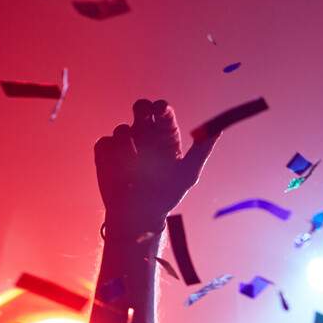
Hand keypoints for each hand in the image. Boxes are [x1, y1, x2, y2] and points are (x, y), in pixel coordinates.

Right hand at [94, 99, 213, 234]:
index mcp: (165, 137)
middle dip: (141, 108)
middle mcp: (144, 136)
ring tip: (136, 166)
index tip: (161, 110)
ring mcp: (124, 144)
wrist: (141, 215)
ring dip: (128, 144)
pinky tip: (120, 171)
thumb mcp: (188, 172)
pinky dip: (112, 154)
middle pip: (140, 109)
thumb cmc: (168, 194)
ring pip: (122, 129)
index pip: (162, 112)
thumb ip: (201, 150)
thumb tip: (217, 129)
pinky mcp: (105, 154)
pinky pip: (105, 143)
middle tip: (144, 115)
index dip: (161, 107)